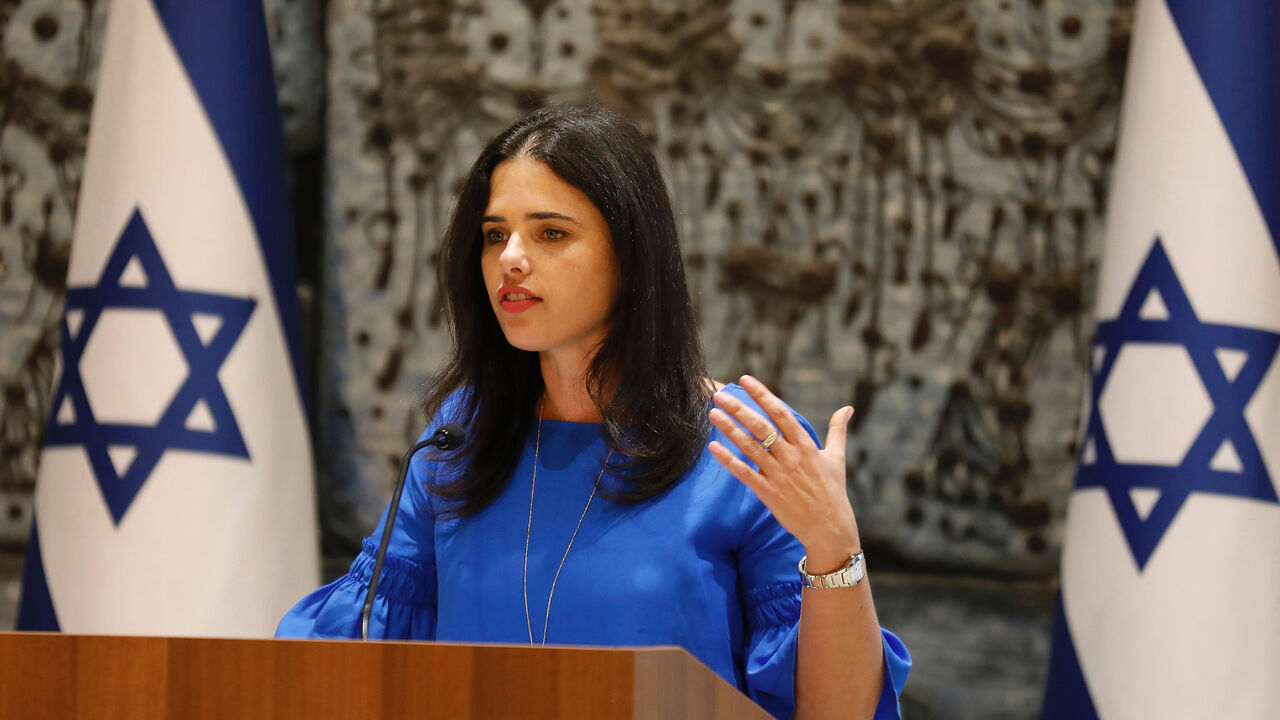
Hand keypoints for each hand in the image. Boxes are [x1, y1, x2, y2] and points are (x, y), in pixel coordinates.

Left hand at [707, 375, 859, 572]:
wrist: (830, 528)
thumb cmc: (833, 491)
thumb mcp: (837, 458)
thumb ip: (838, 430)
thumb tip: (848, 408)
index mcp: (806, 446)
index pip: (781, 413)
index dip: (763, 395)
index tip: (746, 380)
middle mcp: (791, 457)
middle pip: (761, 427)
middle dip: (739, 408)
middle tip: (719, 395)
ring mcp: (778, 475)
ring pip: (750, 447)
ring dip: (729, 429)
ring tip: (713, 414)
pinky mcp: (768, 492)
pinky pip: (744, 473)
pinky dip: (728, 460)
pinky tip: (713, 447)